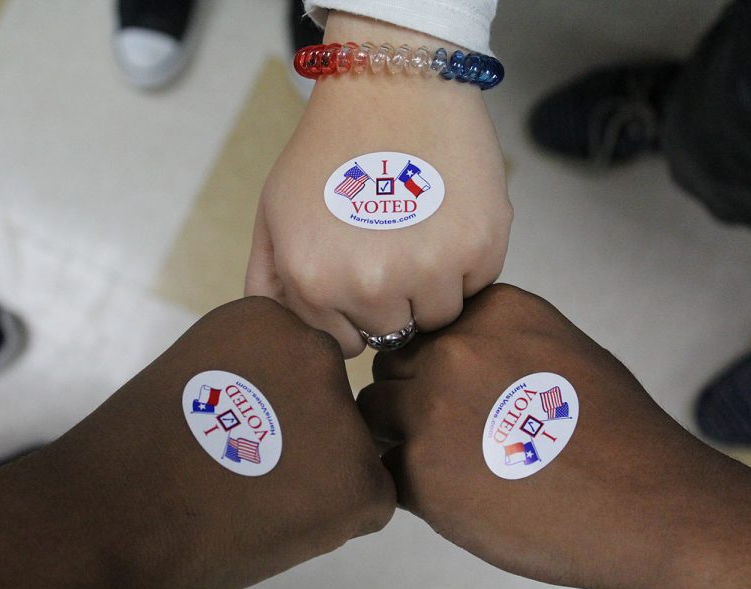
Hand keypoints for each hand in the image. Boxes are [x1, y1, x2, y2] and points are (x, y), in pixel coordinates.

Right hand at [0, 297, 394, 588]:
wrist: (112, 516)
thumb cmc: (139, 453)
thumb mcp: (201, 370)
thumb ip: (258, 368)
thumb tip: (299, 401)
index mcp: (272, 317)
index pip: (306, 366)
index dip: (278, 411)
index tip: (237, 434)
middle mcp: (315, 350)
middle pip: (335, 405)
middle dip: (308, 441)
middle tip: (254, 470)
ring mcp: (341, 411)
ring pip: (354, 453)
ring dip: (322, 479)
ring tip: (261, 496)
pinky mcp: (359, 477)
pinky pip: (370, 500)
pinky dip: (335, 520)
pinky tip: (279, 520)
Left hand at [245, 12, 511, 356]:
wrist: (392, 83)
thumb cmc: (328, 148)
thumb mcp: (274, 212)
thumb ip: (269, 283)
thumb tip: (283, 335)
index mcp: (313, 281)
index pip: (345, 343)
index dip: (353, 311)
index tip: (359, 273)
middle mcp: (370, 285)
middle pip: (392, 333)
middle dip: (391, 301)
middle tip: (391, 248)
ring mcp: (430, 268)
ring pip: (438, 316)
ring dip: (432, 286)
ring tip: (420, 233)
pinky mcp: (481, 246)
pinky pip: (478, 286)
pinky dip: (467, 262)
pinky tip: (447, 219)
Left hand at [357, 284, 750, 588]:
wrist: (648, 505)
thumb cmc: (615, 433)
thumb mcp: (557, 347)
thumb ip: (493, 338)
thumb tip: (441, 347)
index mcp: (490, 312)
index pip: (422, 328)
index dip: (430, 363)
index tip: (453, 389)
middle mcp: (453, 351)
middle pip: (391, 367)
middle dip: (409, 396)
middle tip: (451, 431)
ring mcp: (432, 410)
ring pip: (375, 414)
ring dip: (399, 436)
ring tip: (453, 462)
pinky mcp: (422, 471)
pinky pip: (386, 469)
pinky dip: (410, 484)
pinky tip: (459, 493)